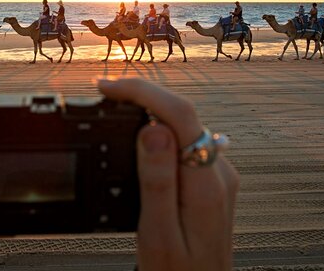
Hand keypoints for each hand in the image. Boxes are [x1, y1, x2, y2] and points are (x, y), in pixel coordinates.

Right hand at [98, 79, 238, 270]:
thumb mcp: (158, 235)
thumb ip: (157, 182)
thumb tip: (152, 130)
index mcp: (207, 183)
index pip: (180, 115)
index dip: (142, 92)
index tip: (107, 88)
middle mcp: (219, 171)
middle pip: (182, 114)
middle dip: (142, 96)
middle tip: (104, 94)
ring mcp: (218, 173)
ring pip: (183, 125)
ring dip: (149, 110)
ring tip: (115, 107)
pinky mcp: (211, 178)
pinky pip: (184, 141)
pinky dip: (158, 130)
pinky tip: (138, 135)